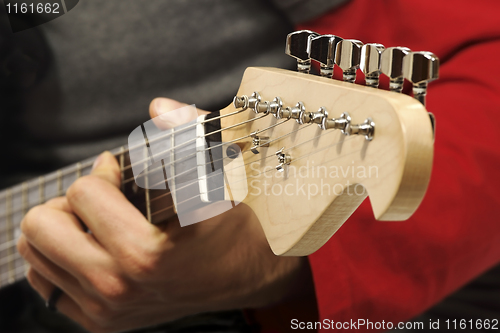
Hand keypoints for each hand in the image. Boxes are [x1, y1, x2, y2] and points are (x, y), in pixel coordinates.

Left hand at [17, 98, 312, 332]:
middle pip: (40, 227)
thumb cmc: (236, 226)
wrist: (250, 274)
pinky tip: (94, 247)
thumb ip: (191, 134)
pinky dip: (61, 259)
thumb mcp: (222, 176)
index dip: (103, 172)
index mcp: (144, 253)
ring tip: (97, 222)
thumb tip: (158, 108)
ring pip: (36, 254)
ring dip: (63, 228)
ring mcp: (107, 310)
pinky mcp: (104, 323)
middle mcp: (117, 288)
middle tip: (100, 199)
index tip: (120, 173)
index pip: (83, 194)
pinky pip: (47, 284)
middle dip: (69, 203)